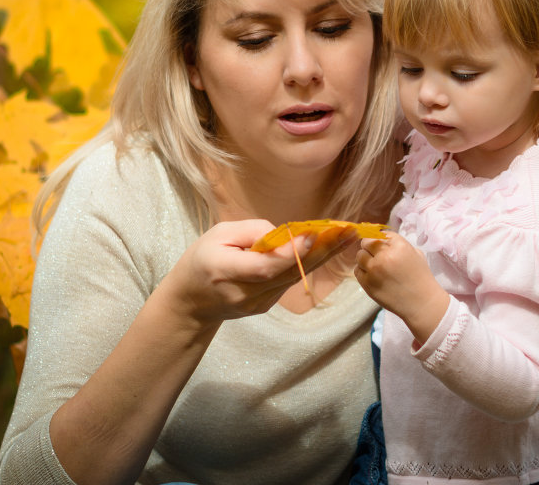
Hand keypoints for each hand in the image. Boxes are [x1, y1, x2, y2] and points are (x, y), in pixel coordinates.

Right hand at [162, 219, 358, 326]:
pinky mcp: (266, 306)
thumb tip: (288, 235)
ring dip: (322, 256)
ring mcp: (258, 304)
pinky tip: (327, 247)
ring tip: (347, 235)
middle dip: (321, 252)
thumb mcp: (219, 234)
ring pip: (294, 277)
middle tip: (348, 233)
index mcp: (225, 270)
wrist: (191, 302)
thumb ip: (254, 232)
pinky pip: (289, 281)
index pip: (264, 266)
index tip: (314, 235)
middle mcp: (244, 292)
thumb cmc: (202, 259)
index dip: (290, 253)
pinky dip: (307, 263)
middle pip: (288, 273)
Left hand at [354, 232, 449, 343]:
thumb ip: (398, 243)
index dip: (380, 240)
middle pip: (366, 242)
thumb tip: (381, 237)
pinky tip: (373, 276)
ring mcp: (374, 270)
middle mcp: (384, 256)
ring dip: (365, 259)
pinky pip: (357, 270)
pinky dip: (362, 271)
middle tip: (376, 255)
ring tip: (375, 267)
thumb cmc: (420, 277)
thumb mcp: (415, 253)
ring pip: (359, 256)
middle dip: (370, 247)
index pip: (380, 234)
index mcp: (399, 246)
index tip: (382, 246)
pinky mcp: (367, 283)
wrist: (421, 303)